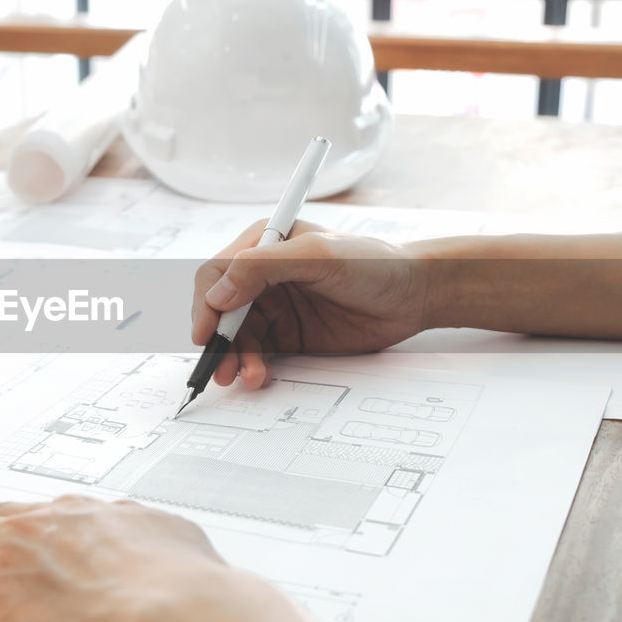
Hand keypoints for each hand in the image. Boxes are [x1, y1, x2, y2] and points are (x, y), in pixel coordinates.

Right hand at [191, 220, 428, 388]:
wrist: (414, 295)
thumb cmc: (374, 263)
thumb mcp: (317, 255)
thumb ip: (263, 267)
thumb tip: (218, 294)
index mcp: (264, 244)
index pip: (217, 273)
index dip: (206, 303)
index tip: (207, 332)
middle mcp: (263, 275)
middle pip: (221, 310)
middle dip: (218, 340)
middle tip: (221, 366)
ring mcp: (276, 307)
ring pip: (237, 337)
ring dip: (236, 358)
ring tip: (247, 377)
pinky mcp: (289, 335)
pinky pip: (259, 353)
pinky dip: (253, 366)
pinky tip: (259, 376)